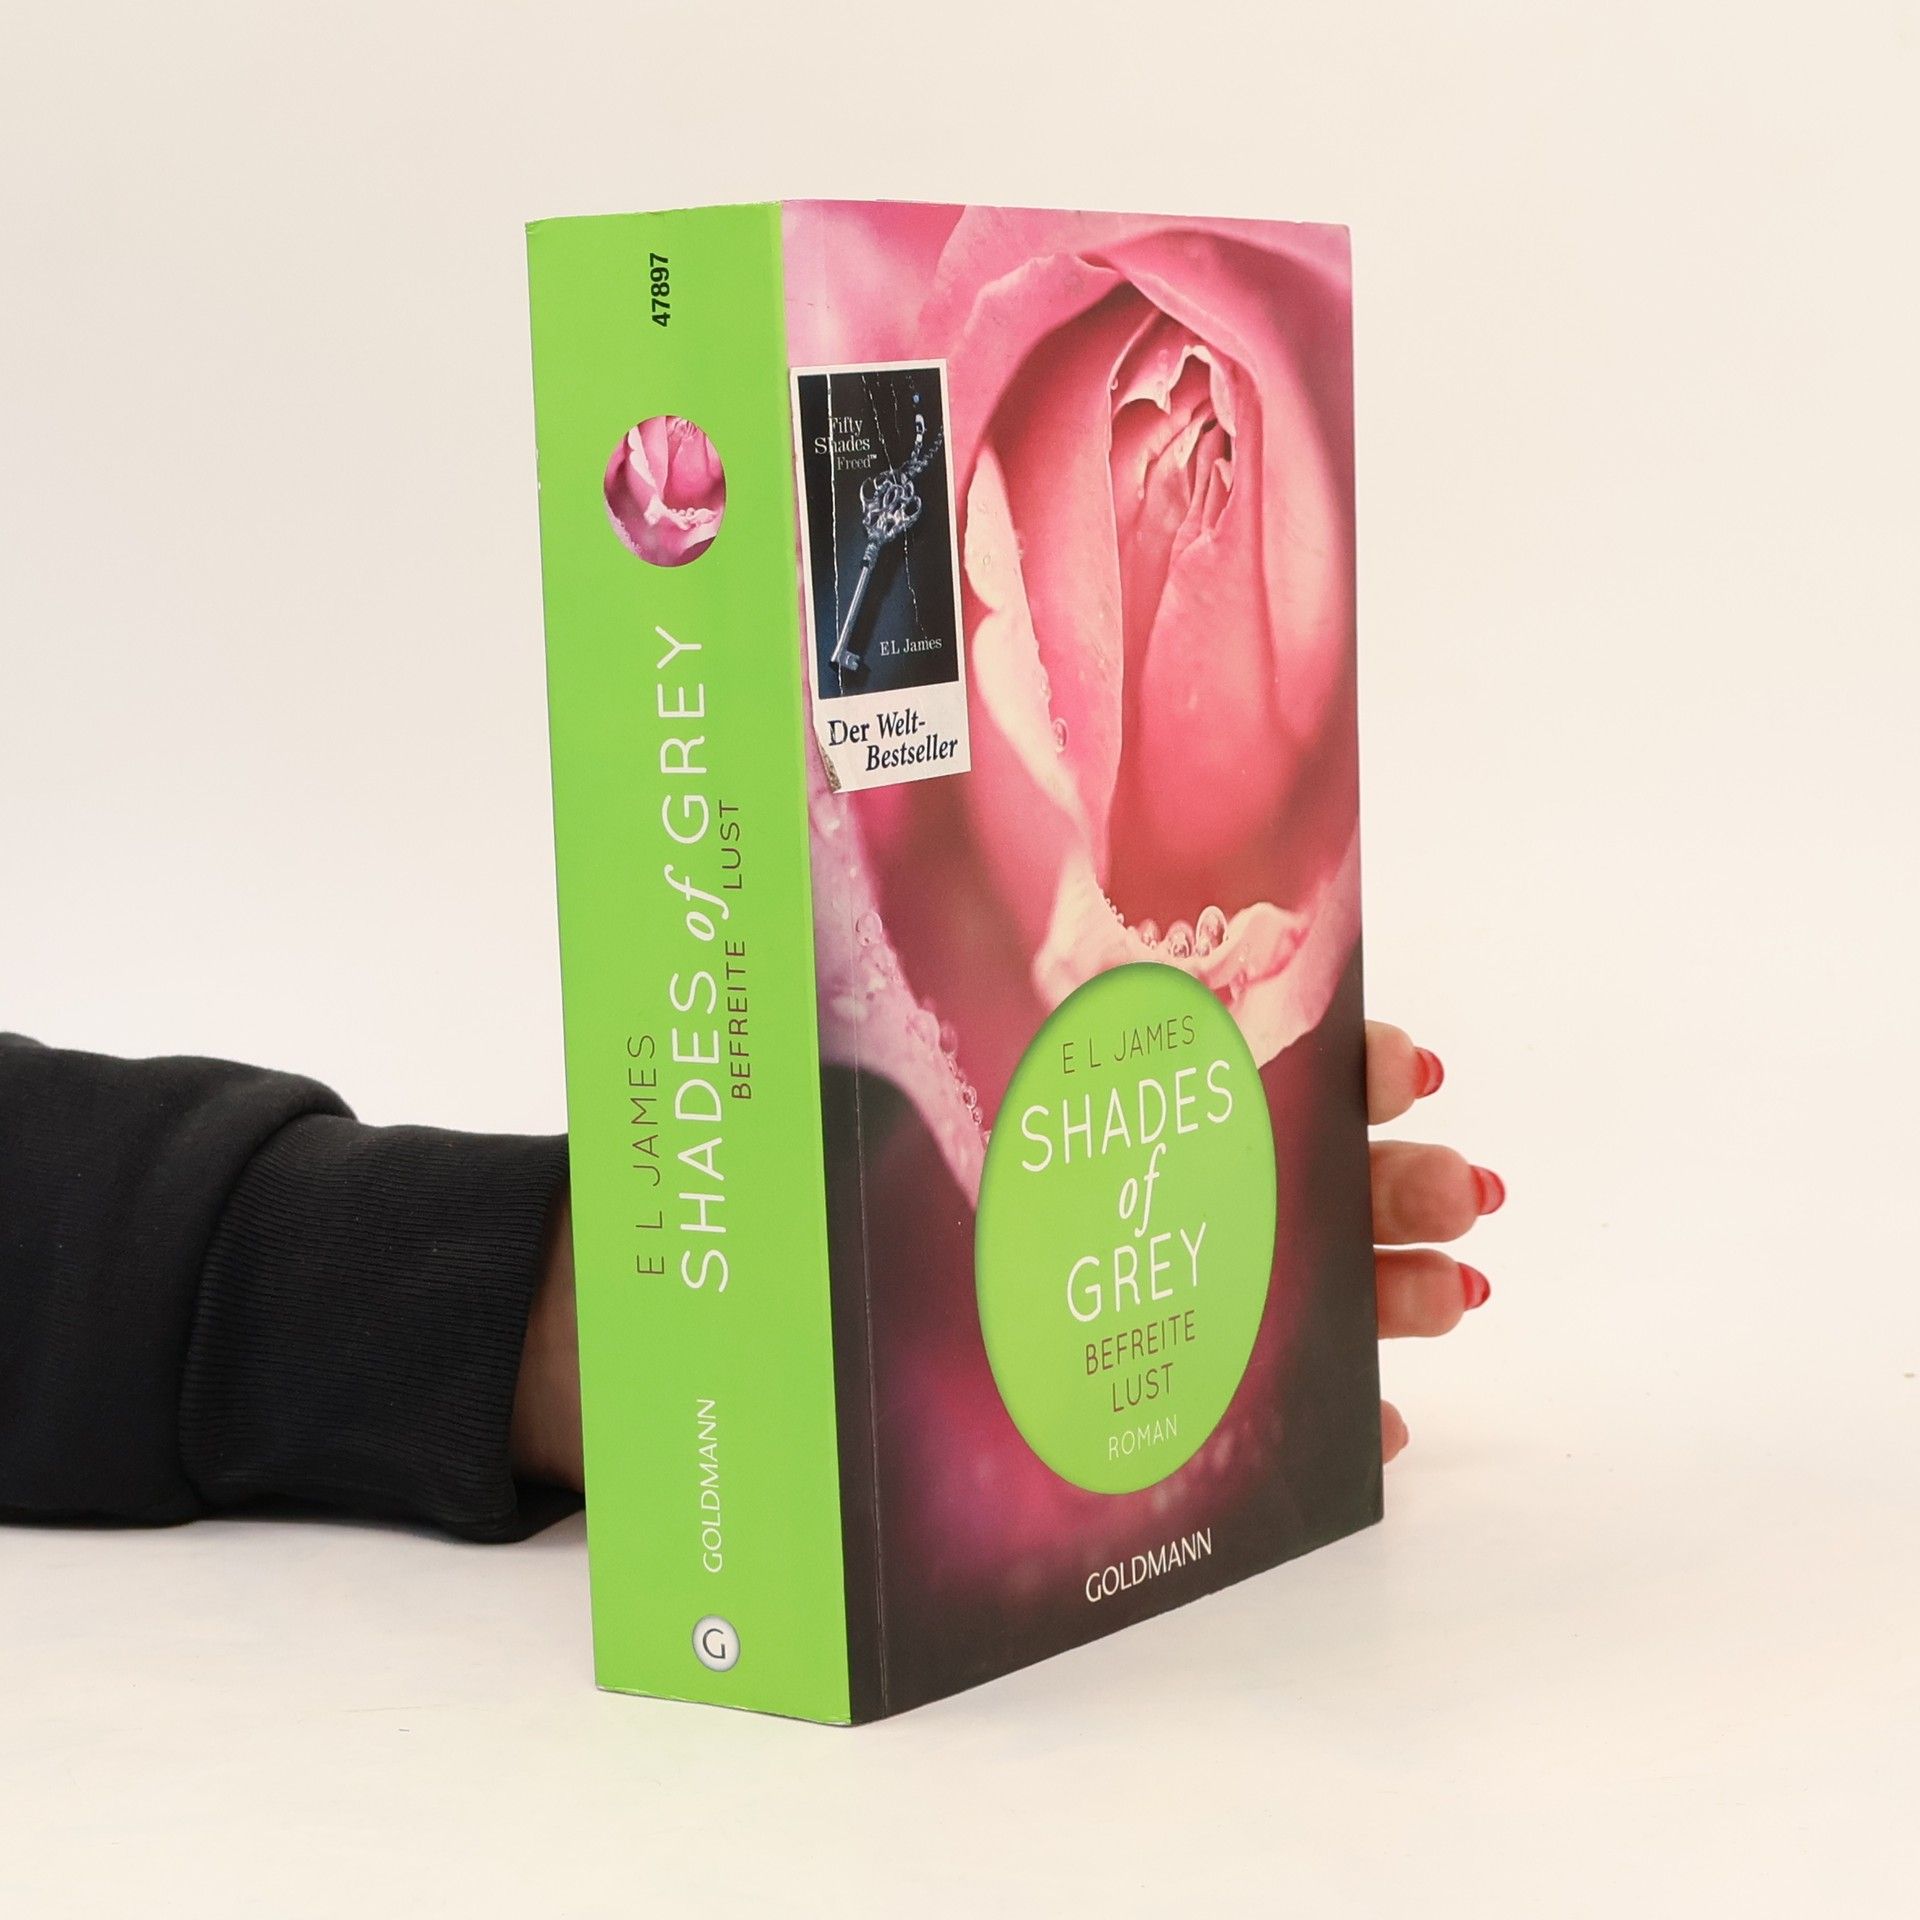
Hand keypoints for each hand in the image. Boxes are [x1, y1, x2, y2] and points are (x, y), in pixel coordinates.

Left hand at [510, 1021, 1503, 1490]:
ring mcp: (1084, 1290)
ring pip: (1265, 1279)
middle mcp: (1078, 1178)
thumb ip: (808, 961)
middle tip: (1451, 1187)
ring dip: (1375, 1279)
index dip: (1314, 1047)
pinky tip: (1375, 1426)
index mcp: (1035, 1087)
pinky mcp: (1070, 1399)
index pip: (1200, 1051)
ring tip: (1451, 1283)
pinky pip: (1209, 1401)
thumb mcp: (769, 1063)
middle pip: (1262, 1166)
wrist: (637, 1356)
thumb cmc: (704, 1197)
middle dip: (1373, 1170)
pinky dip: (1301, 1413)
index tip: (1393, 1054)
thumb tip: (806, 802)